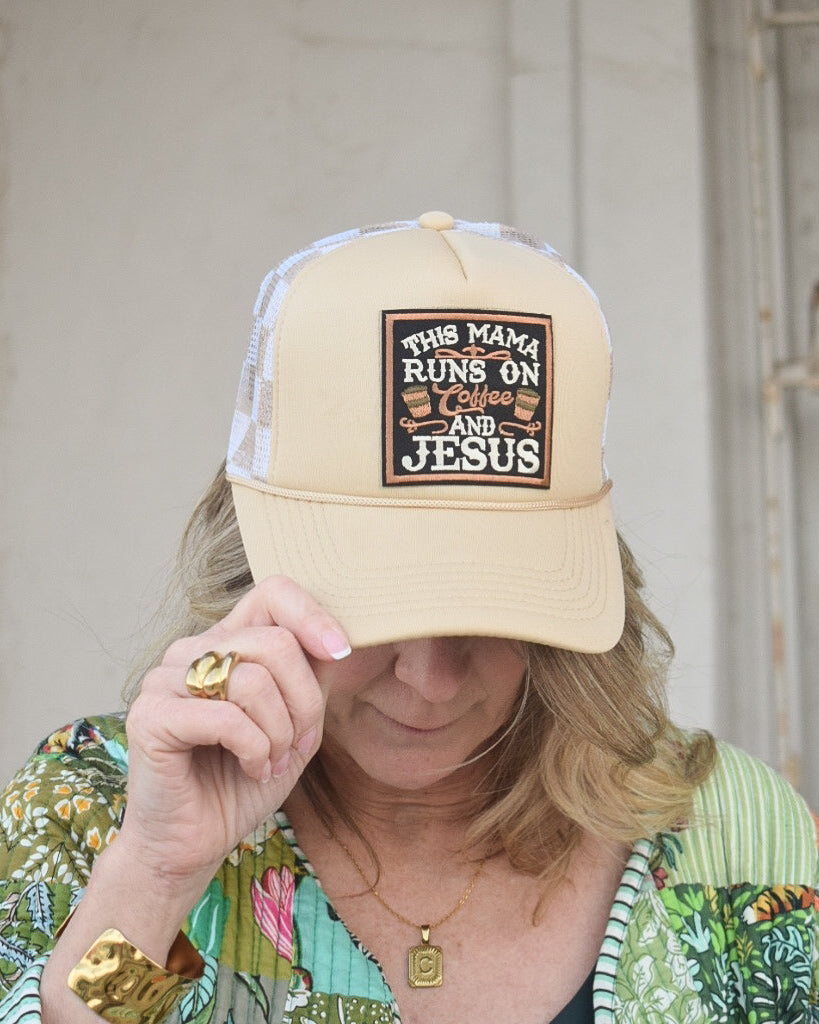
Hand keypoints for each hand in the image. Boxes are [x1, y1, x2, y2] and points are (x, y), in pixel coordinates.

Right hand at [120, 574, 350, 894]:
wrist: (195, 843)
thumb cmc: (245, 779)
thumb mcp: (297, 723)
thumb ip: (312, 677)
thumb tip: (340, 640)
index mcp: (226, 641)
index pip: (272, 592)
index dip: (312, 615)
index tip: (339, 651)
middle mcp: (192, 651)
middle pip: (275, 642)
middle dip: (304, 702)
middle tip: (299, 744)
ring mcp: (165, 679)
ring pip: (253, 680)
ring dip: (279, 732)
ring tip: (270, 759)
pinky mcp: (150, 716)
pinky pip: (226, 717)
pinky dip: (253, 748)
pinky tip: (250, 767)